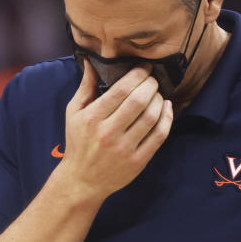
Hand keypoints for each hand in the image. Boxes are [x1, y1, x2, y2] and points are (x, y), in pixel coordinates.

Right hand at [57, 60, 173, 201]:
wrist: (82, 180)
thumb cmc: (78, 143)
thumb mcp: (73, 113)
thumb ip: (85, 87)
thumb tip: (92, 61)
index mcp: (93, 118)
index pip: (121, 89)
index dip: (138, 74)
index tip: (146, 67)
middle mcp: (109, 133)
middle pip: (139, 100)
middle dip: (151, 84)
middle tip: (154, 79)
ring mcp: (125, 148)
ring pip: (151, 116)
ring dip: (160, 99)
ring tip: (158, 93)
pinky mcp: (138, 161)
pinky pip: (159, 136)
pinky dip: (167, 119)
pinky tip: (166, 109)